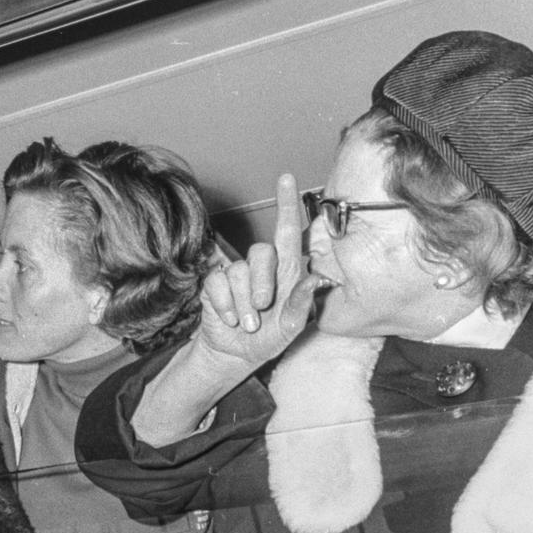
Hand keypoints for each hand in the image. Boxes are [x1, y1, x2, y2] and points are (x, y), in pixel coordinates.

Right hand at [129, 174, 321, 445]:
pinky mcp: (215, 284)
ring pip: (238, 272)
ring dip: (243, 304)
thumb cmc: (271, 337)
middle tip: (262, 309)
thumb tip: (317, 280)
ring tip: (248, 323)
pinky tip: (230, 319)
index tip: (287, 178)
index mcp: (288, 270)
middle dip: (261, 284)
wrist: (237, 354)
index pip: (289, 231)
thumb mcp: (293, 327)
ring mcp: (237, 273)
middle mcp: (263, 267)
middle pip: (261, 252)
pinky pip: (217, 284)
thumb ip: (303, 303)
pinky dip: (225, 306)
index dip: (287, 204)